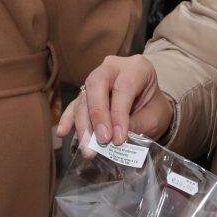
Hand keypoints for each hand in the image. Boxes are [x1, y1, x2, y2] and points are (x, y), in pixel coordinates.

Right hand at [55, 54, 170, 147]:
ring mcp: (96, 79)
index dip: (119, 114)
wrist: (150, 106)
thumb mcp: (154, 117)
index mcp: (137, 67)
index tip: (119, 139)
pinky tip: (62, 132)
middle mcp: (113, 67)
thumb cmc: (154, 109)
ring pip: (84, 98)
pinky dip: (68, 119)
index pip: (124, 87)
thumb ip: (136, 125)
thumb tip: (115, 139)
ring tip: (88, 149)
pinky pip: (74, 105)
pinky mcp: (85, 94)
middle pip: (97, 84)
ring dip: (84, 125)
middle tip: (102, 140)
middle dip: (98, 114)